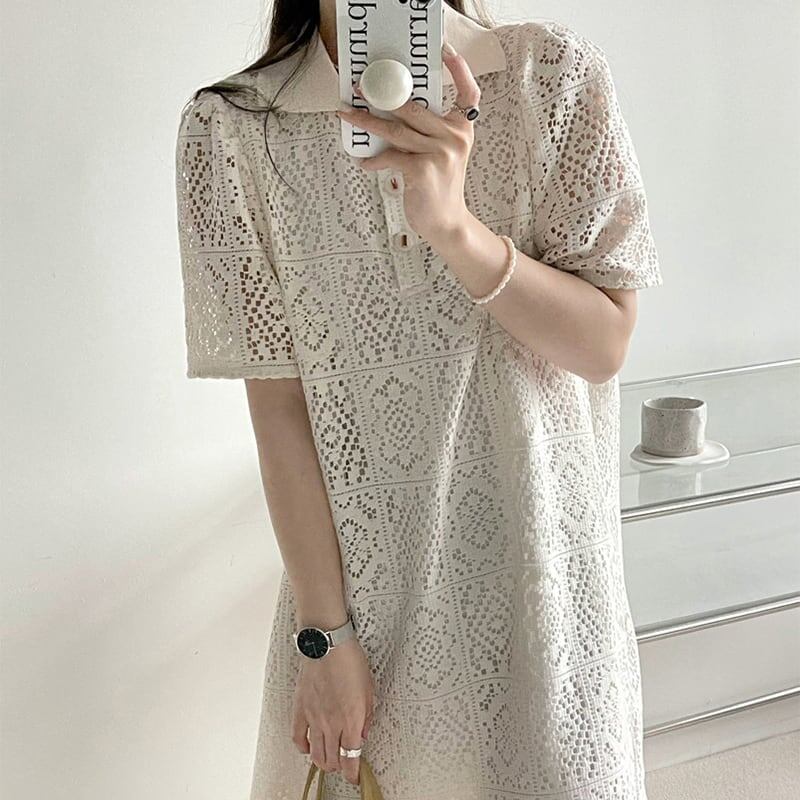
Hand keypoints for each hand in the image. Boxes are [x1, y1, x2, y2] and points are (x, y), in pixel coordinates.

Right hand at [291, 637, 375, 786]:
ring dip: (322, 762)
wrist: (327, 645)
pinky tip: (307, 747)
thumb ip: (366, 717)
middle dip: (339, 767)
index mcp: (351, 720)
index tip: (355, 776)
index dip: (353, 773)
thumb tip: (363, 734)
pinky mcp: (300, 709)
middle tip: (344, 764)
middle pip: (332, 760)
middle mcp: (331, 724)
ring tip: (328, 760)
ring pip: (315, 754)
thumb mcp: (369, 689)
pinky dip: (302, 747)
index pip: (351, 758)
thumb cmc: (350, 661)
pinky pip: (298, 737)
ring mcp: (313, 718)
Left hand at [336, 42, 478, 245]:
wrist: (447, 223)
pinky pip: (390, 156)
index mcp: (462, 129)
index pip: (469, 93)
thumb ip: (429, 132)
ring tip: (347, 115)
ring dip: (366, 123)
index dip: (460, 70)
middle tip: (359, 88)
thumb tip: (392, 112)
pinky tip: (364, 161)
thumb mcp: (443, 154)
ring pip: (395, 129)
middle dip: (381, 96)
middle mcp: (454, 137)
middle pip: (413, 107)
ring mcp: (440, 153)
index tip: (445, 51)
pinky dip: (373, 159)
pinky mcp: (423, 170)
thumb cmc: (439, 187)